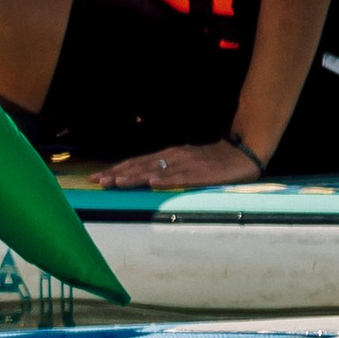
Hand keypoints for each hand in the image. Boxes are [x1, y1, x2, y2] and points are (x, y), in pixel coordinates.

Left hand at [85, 135, 266, 191]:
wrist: (241, 153)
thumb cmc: (212, 161)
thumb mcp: (186, 164)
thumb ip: (168, 170)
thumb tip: (146, 179)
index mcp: (168, 156)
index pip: (137, 163)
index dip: (117, 170)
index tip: (97, 178)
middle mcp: (173, 157)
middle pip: (140, 166)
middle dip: (117, 174)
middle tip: (97, 181)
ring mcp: (186, 164)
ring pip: (155, 171)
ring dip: (134, 177)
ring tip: (115, 183)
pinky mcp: (200, 174)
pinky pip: (180, 178)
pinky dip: (165, 181)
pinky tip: (152, 184)